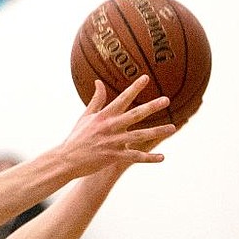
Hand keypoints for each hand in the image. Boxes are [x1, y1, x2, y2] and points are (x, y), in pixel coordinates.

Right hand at [59, 76, 177, 177]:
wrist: (66, 160)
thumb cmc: (76, 138)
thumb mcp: (85, 117)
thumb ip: (96, 100)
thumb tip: (98, 82)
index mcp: (103, 116)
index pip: (122, 99)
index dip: (134, 88)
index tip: (146, 78)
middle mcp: (110, 127)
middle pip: (135, 115)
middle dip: (151, 107)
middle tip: (166, 100)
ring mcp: (113, 142)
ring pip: (139, 135)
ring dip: (157, 131)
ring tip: (172, 127)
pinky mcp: (113, 156)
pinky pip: (135, 156)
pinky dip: (149, 158)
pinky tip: (162, 157)